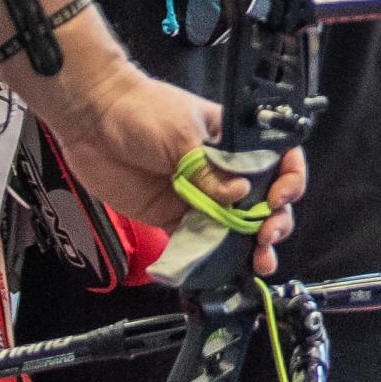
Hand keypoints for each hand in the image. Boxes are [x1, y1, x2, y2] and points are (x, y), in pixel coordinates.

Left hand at [65, 70, 308, 270]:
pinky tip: (220, 270)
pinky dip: (209, 258)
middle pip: (261, 201)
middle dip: (274, 221)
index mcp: (233, 143)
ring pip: (234, 228)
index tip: (278, 199)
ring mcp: (198, 197)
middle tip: (267, 237)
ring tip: (260, 263)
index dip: (287, 181)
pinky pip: (196, 242)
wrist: (93, 121)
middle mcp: (223, 172)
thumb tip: (240, 196)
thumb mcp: (182, 133)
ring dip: (250, 247)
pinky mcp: (172, 217)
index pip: (276, 161)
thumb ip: (209, 169)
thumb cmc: (143, 111)